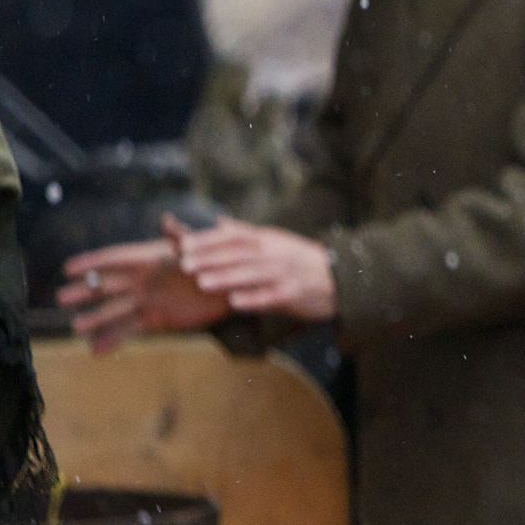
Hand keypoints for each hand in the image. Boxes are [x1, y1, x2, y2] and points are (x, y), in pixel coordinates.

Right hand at [58, 215, 231, 352]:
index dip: (92, 263)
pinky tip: (96, 351)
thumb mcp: (200, 246)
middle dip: (85, 291)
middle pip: (108, 286)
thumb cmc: (217, 261)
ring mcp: (149, 301)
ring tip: (76, 328)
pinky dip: (114, 340)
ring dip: (96, 320)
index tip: (68, 268)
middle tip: (61, 298)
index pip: (114, 259)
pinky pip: (132, 330)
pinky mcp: (159, 320)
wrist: (234, 288)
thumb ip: (181, 237)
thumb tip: (167, 221)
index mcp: (149, 260)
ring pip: (116, 311)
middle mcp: (143, 281)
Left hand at [175, 219, 337, 321]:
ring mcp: (285, 273)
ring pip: (252, 274)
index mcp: (268, 239)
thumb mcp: (276, 240)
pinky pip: (271, 296)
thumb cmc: (301, 260)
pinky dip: (253, 298)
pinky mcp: (294, 293)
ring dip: (227, 278)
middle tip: (185, 265)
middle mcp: (275, 253)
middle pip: (239, 254)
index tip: (184, 245)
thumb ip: (246, 232)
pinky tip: (235, 302)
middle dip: (211, 259)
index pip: (233, 236)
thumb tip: (219, 222)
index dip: (208, 240)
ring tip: (203, 283)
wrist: (340, 277)